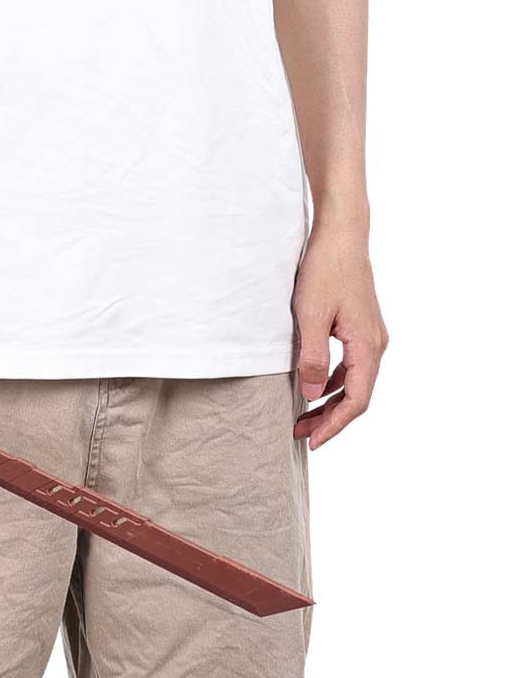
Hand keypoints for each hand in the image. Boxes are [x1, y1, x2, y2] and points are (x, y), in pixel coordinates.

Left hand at [292, 227, 388, 449]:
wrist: (341, 236)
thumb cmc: (325, 271)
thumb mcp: (310, 316)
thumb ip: (312, 357)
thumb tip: (311, 394)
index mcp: (368, 347)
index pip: (357, 400)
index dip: (335, 424)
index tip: (312, 441)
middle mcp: (376, 344)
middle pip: (357, 395)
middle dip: (330, 418)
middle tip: (301, 433)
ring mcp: (370, 335)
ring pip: (354, 380)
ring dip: (330, 400)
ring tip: (303, 415)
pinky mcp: (361, 326)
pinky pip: (350, 364)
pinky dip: (333, 379)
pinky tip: (312, 384)